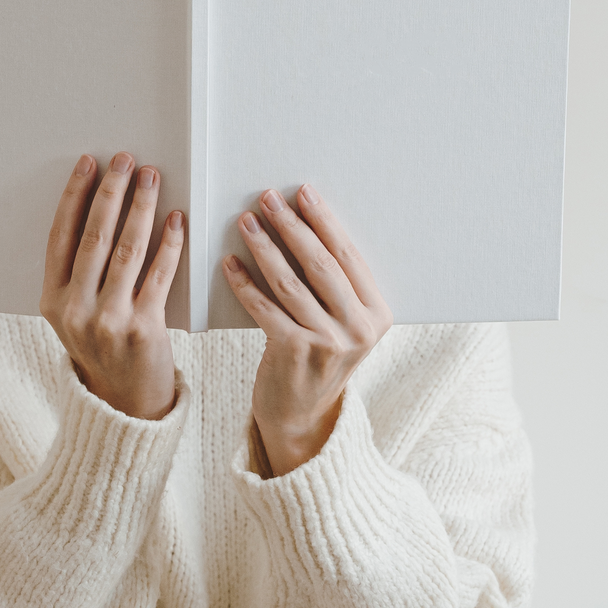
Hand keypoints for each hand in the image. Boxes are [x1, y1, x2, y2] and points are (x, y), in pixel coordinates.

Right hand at [40, 153, 185, 419]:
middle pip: (94, 236)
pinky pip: (159, 275)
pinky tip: (176, 220)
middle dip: (111, 192)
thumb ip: (78, 275)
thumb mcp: (73, 318)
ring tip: (150, 178)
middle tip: (125, 160)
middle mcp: (75, 310)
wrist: (124, 407)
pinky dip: (169, 244)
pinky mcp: (143, 330)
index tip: (89, 164)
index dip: (74, 196)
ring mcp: (108, 321)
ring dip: (141, 207)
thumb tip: (98, 210)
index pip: (61, 236)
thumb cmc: (102, 352)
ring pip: (127, 250)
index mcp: (52, 302)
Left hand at [222, 184, 391, 475]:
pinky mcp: (294, 352)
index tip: (303, 193)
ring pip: (291, 282)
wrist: (302, 415)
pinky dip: (245, 283)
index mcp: (377, 314)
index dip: (324, 221)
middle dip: (293, 225)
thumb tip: (307, 226)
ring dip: (265, 247)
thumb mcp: (344, 326)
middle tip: (269, 197)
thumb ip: (337, 288)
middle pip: (321, 264)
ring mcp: (328, 342)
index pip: (348, 256)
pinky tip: (229, 263)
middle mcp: (358, 328)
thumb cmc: (318, 358)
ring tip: (247, 221)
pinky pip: (265, 308)